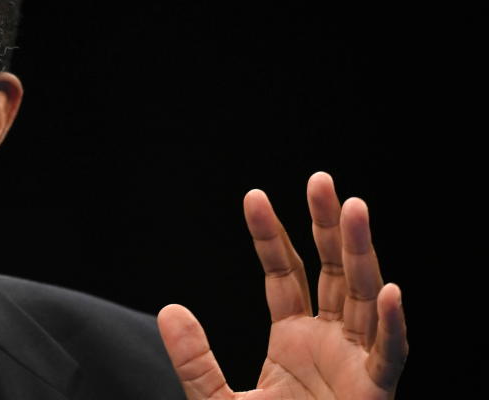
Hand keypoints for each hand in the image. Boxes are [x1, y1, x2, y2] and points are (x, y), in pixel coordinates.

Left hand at [157, 172, 407, 398]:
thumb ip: (195, 361)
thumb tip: (168, 310)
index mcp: (292, 339)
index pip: (283, 274)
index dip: (271, 236)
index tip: (253, 197)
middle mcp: (328, 342)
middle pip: (330, 273)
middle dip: (326, 227)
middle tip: (321, 180)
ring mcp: (354, 364)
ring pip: (363, 299)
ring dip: (361, 255)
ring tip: (354, 207)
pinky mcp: (373, 394)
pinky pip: (388, 357)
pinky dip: (391, 328)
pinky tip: (389, 292)